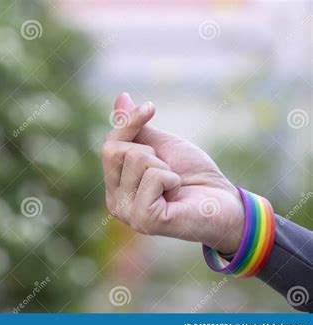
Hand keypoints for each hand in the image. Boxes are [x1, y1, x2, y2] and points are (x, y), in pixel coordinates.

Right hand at [102, 93, 244, 253]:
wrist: (223, 200)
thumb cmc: (192, 174)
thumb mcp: (161, 145)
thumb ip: (136, 128)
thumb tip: (121, 97)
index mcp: (116, 186)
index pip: (108, 146)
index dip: (129, 124)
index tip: (151, 107)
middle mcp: (115, 202)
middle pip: (117, 151)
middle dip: (150, 151)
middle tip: (168, 170)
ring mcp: (128, 214)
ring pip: (137, 160)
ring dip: (165, 167)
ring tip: (174, 185)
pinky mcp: (145, 220)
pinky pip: (153, 177)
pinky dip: (172, 179)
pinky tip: (177, 196)